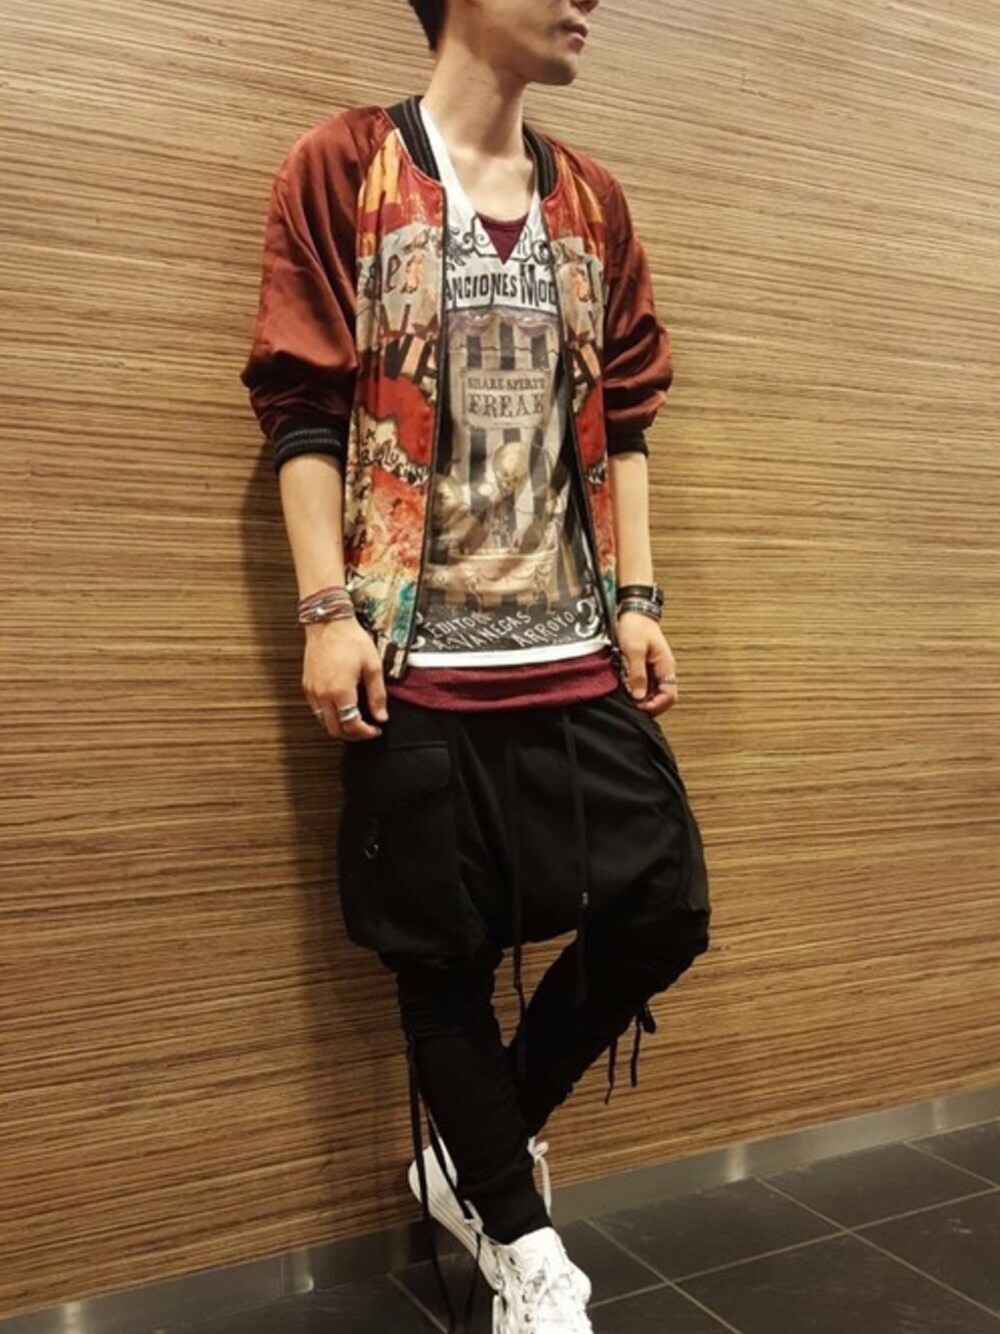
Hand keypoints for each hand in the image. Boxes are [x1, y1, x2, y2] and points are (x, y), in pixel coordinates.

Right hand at [302, 618, 388, 741]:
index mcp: (340, 692)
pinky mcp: (307, 685)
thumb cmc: (351, 640)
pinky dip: (329, 715)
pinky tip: (341, 707)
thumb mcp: (372, 666)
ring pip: (323, 722)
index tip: (375, 730)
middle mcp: (323, 695)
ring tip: (355, 720)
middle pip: (335, 730)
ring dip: (339, 726)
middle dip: (352, 735)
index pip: (352, 726)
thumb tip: (381, 716)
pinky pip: (316, 710)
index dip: (366, 733)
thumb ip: (377, 695)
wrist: (328, 622)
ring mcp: (312, 691)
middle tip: (366, 730)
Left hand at [617, 612, 678, 716]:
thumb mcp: (634, 650)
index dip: (655, 705)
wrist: (634, 611)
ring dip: (644, 699)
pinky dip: (639, 691)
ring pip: (655, 693)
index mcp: (666, 666)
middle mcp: (664, 670)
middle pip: (663, 697)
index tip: (638, 706)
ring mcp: (657, 669)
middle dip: (650, 705)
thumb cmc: (636, 626)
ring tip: (628, 699)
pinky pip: (648, 685)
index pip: (669, 696)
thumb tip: (639, 697)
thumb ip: (638, 674)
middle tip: (632, 706)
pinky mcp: (648, 667)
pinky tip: (628, 690)